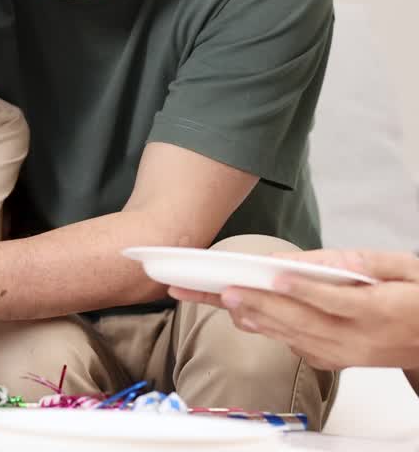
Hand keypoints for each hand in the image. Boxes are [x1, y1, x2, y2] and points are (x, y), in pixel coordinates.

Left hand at [170, 249, 418, 370]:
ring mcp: (345, 354)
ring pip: (292, 337)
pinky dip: (268, 330)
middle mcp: (358, 338)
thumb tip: (315, 260)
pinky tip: (244, 314)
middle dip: (260, 303)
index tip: (273, 275)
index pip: (334, 300)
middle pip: (303, 321)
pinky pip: (296, 346)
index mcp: (378, 311)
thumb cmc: (417, 298)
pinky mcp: (335, 360)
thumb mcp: (403, 268)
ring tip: (222, 300)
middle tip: (226, 289)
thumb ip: (360, 262)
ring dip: (255, 318)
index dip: (302, 288)